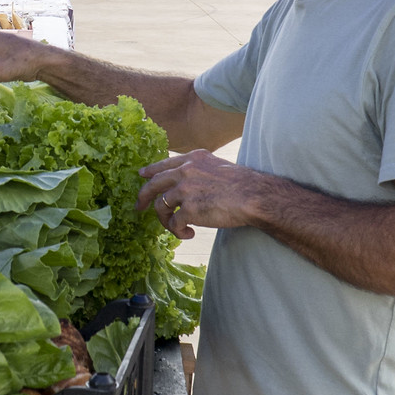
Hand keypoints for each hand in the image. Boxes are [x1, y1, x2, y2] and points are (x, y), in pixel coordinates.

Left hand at [136, 150, 262, 237]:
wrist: (254, 196)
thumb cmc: (244, 185)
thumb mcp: (218, 166)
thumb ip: (201, 170)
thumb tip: (188, 183)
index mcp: (194, 159)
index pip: (165, 164)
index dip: (151, 171)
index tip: (142, 175)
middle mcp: (186, 171)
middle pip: (154, 183)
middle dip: (144, 196)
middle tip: (139, 207)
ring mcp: (185, 190)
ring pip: (161, 206)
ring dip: (166, 221)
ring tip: (179, 229)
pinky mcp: (189, 209)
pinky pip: (173, 224)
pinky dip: (178, 232)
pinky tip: (189, 234)